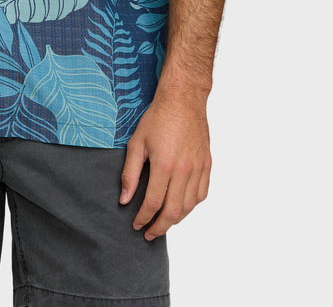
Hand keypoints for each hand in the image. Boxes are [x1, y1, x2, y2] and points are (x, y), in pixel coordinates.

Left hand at [119, 87, 211, 239]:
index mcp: (164, 165)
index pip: (153, 203)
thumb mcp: (136, 143)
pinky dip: (192, 205)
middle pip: (173, 211)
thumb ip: (130, 174)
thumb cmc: (158, 118)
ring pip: (189, 206)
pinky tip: (182, 207)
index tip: (136, 225)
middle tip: (149, 233)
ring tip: (163, 222)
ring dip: (176, 219)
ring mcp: (198, 167)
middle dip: (159, 227)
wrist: (183, 99)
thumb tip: (125, 199)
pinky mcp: (207, 163)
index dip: (143, 218)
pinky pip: (202, 193)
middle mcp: (184, 169)